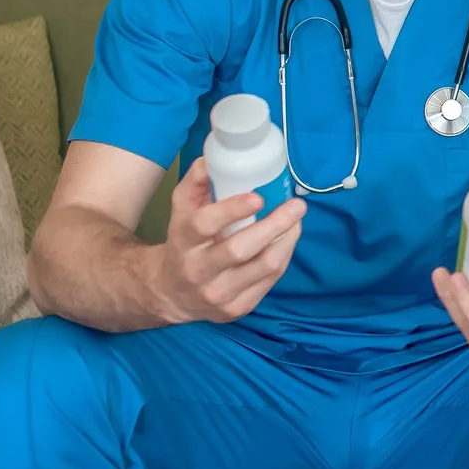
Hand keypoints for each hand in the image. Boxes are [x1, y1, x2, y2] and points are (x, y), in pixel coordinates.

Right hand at [153, 158, 303, 322]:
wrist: (171, 292)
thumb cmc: (184, 241)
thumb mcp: (181, 210)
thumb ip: (196, 184)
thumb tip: (212, 160)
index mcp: (182, 242)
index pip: (204, 225)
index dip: (231, 210)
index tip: (258, 196)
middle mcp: (198, 271)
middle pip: (240, 249)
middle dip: (274, 225)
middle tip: (296, 205)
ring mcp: (218, 294)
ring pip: (263, 267)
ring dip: (287, 240)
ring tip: (297, 219)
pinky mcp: (236, 308)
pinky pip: (269, 280)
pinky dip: (283, 256)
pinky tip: (288, 239)